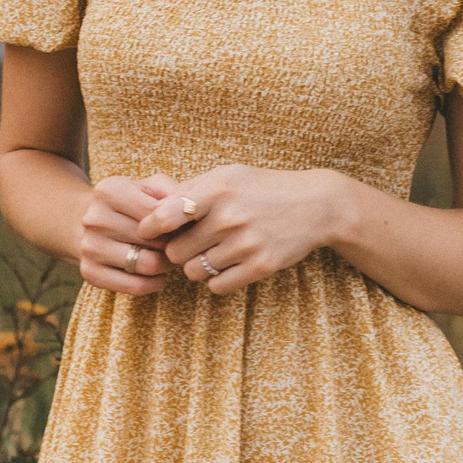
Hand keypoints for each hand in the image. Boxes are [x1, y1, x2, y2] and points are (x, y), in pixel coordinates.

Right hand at [75, 172, 181, 295]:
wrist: (84, 221)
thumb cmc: (127, 204)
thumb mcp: (147, 187)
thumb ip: (170, 191)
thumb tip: (188, 209)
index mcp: (109, 191)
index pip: (158, 214)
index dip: (176, 223)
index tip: (180, 225)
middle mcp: (95, 218)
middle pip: (154, 240)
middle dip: (173, 244)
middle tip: (177, 244)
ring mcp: (89, 247)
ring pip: (148, 265)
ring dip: (165, 265)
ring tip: (167, 258)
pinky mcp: (89, 272)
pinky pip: (136, 286)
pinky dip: (154, 283)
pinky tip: (157, 275)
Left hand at [133, 164, 354, 296]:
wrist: (314, 205)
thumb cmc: (261, 188)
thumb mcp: (226, 176)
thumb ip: (188, 190)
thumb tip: (148, 206)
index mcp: (216, 190)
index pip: (164, 216)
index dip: (150, 228)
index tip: (150, 232)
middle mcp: (228, 218)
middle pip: (175, 251)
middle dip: (177, 249)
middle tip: (189, 243)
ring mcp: (245, 244)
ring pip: (193, 272)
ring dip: (196, 266)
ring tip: (211, 252)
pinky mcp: (260, 267)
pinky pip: (216, 287)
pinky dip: (216, 280)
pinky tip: (227, 264)